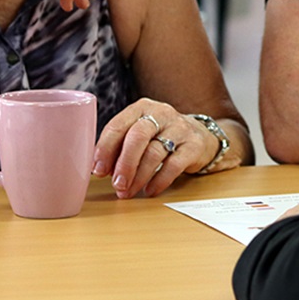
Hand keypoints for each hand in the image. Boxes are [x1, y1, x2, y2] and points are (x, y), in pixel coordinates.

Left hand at [93, 98, 218, 197]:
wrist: (201, 137)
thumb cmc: (161, 136)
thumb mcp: (140, 133)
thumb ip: (121, 146)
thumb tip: (100, 169)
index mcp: (141, 108)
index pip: (119, 125)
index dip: (105, 149)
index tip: (97, 170)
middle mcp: (161, 113)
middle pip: (137, 136)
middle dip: (124, 163)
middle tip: (116, 184)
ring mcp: (180, 128)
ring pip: (155, 152)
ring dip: (138, 176)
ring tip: (128, 192)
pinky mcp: (194, 145)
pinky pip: (174, 165)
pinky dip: (159, 181)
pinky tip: (150, 190)